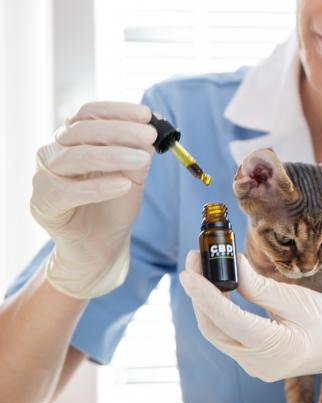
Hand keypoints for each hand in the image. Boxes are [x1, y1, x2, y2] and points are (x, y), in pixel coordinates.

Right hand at [30, 101, 156, 298]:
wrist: (101, 246)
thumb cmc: (114, 206)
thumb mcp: (132, 175)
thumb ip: (138, 153)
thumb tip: (150, 129)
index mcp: (72, 139)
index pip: (88, 114)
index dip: (117, 111)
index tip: (146, 114)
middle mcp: (53, 152)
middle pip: (81, 132)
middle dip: (119, 131)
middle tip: (149, 136)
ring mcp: (44, 177)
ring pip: (75, 158)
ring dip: (113, 156)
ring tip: (143, 160)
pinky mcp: (43, 203)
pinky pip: (68, 191)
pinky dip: (98, 187)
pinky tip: (123, 185)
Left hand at [178, 251, 321, 385]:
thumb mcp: (296, 298)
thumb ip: (259, 286)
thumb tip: (232, 264)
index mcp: (275, 349)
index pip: (228, 320)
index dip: (205, 294)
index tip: (188, 271)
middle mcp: (259, 364)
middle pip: (215, 328)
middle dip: (199, 295)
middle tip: (195, 260)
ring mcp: (254, 367)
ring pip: (218, 333)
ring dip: (207, 302)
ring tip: (204, 269)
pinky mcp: (252, 361)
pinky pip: (227, 336)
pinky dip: (219, 312)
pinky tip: (219, 289)